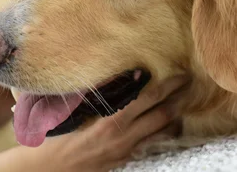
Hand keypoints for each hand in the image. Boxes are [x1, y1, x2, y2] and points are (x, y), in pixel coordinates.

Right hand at [41, 74, 188, 171]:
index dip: (168, 86)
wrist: (45, 171)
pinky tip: (163, 126)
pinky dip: (159, 133)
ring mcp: (126, 152)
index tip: (181, 74)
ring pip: (161, 134)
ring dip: (174, 118)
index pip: (150, 100)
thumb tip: (128, 74)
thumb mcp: (73, 110)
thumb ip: (100, 92)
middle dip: (179, 99)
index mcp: (113, 122)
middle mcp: (124, 139)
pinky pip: (149, 145)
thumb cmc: (55, 137)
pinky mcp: (123, 161)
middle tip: (190, 84)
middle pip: (163, 116)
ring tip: (182, 104)